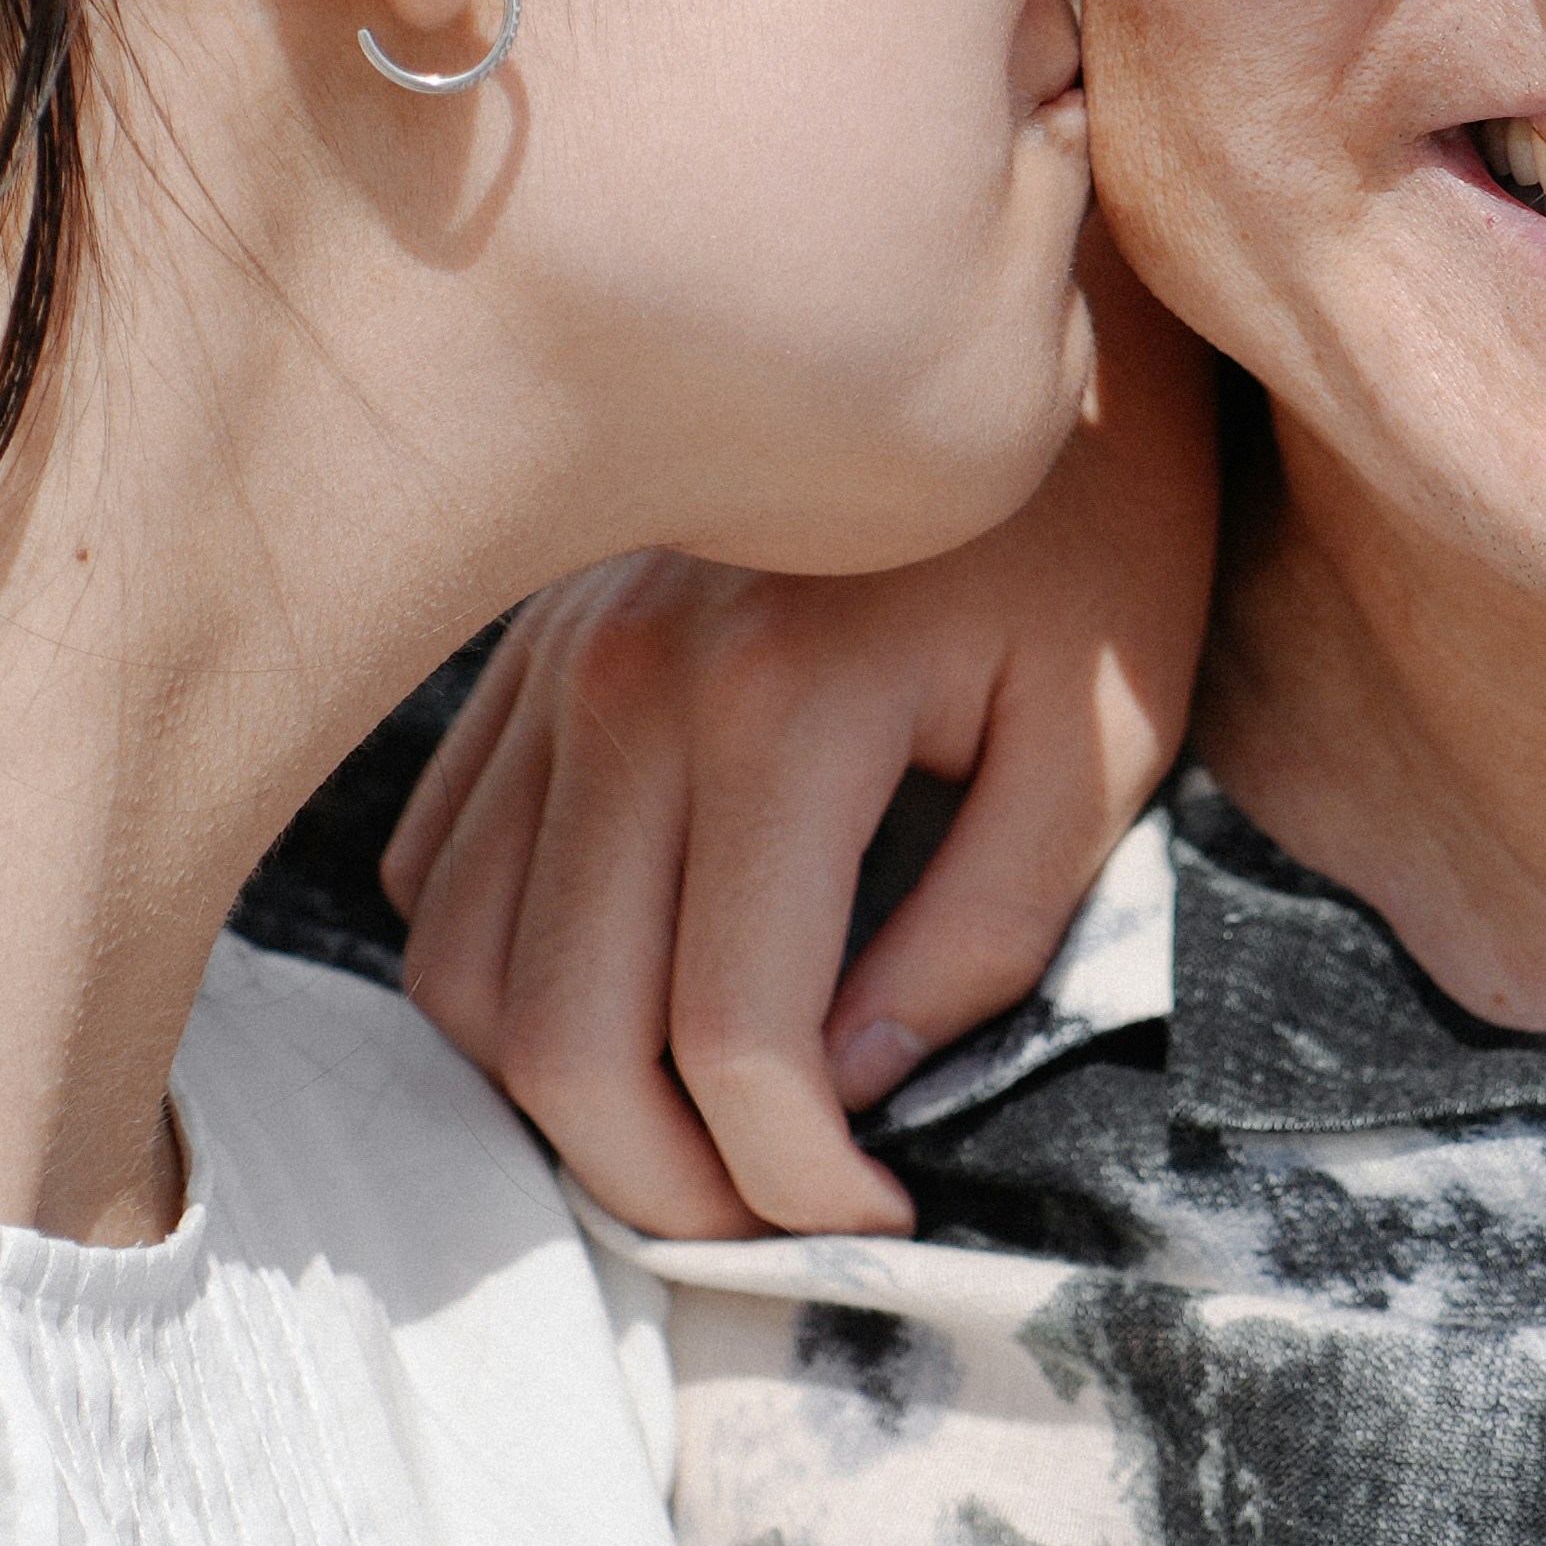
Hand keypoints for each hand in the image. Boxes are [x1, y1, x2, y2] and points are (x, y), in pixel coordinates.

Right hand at [388, 242, 1224, 1237]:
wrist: (1024, 315)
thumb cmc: (1097, 532)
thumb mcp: (1104, 737)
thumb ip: (985, 928)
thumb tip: (848, 1084)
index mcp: (778, 704)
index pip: (735, 1037)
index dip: (802, 1185)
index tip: (883, 1220)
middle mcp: (623, 681)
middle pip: (563, 1036)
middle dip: (668, 1191)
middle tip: (780, 1230)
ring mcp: (546, 660)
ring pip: (469, 973)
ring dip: (565, 1106)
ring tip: (701, 1147)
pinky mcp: (518, 652)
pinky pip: (440, 871)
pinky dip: (507, 982)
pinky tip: (627, 1009)